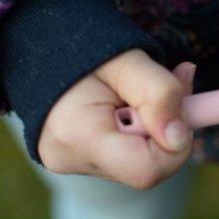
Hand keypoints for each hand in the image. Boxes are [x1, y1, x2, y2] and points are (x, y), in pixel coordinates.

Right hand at [38, 49, 194, 188]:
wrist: (38, 48)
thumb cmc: (83, 50)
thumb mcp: (127, 60)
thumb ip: (160, 93)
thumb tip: (180, 139)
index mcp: (78, 134)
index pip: (147, 170)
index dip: (175, 144)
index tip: (180, 107)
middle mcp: (70, 159)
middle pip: (145, 168)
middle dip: (162, 130)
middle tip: (158, 90)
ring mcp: (70, 164)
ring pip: (137, 163)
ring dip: (149, 131)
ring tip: (130, 95)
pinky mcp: (75, 163)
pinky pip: (122, 158)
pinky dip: (134, 135)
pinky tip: (120, 108)